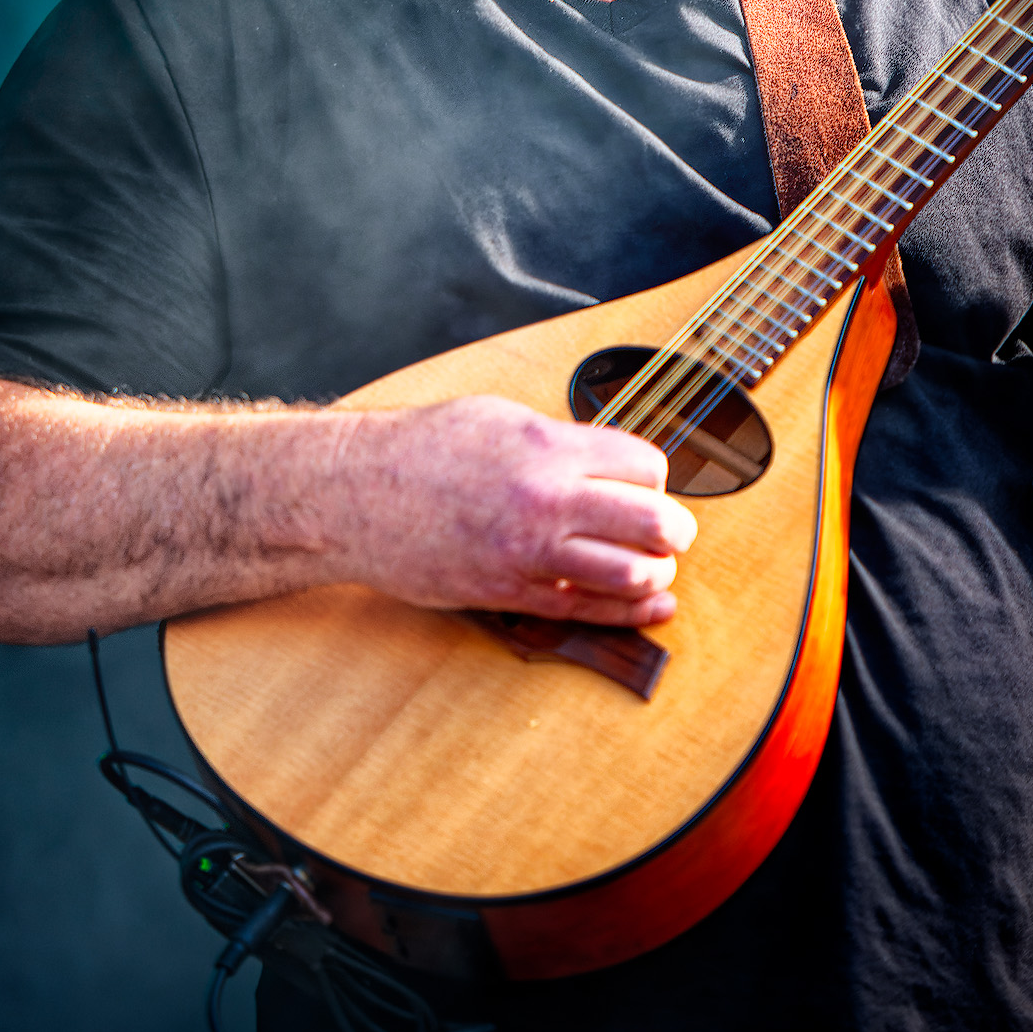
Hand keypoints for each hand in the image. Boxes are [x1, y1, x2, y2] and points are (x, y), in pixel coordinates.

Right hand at [329, 396, 695, 625]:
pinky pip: (586, 609)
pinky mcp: (509, 592)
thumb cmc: (423, 448)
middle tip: (673, 531)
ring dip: (657, 572)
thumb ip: (562, 441)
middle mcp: (547, 499)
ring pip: (632, 573)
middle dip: (675, 529)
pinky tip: (653, 607)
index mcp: (548, 446)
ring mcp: (529, 552)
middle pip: (654, 520)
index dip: (655, 478)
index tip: (646, 485)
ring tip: (655, 565)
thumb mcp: (502, 418)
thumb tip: (608, 460)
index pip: (646, 465)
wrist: (356, 494)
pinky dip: (630, 613)